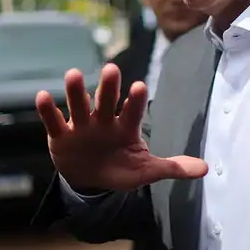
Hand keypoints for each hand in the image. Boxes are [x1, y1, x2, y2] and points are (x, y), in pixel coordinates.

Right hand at [37, 63, 207, 191]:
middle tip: (112, 69)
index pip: (132, 111)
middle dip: (108, 87)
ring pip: (79, 105)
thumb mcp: (146, 171)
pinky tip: (43, 96)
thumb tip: (206, 169)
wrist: (90, 181)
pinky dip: (47, 110)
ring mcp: (81, 126)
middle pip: (106, 101)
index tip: (139, 86)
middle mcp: (104, 121)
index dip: (135, 100)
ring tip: (72, 75)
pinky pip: (54, 121)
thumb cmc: (121, 169)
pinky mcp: (61, 136)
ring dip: (76, 92)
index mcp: (126, 127)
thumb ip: (172, 167)